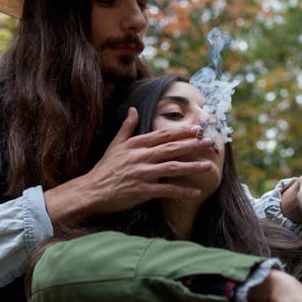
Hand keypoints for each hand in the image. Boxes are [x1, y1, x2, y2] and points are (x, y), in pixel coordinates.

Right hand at [45, 108, 214, 226]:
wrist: (92, 190)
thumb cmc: (105, 168)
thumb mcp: (115, 145)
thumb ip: (127, 127)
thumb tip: (133, 110)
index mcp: (136, 144)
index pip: (163, 135)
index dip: (182, 131)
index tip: (198, 128)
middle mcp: (140, 157)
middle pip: (171, 148)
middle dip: (192, 145)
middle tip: (209, 142)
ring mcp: (141, 173)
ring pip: (172, 167)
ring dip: (191, 166)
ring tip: (208, 165)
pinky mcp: (142, 190)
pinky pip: (166, 190)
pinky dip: (182, 191)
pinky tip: (196, 191)